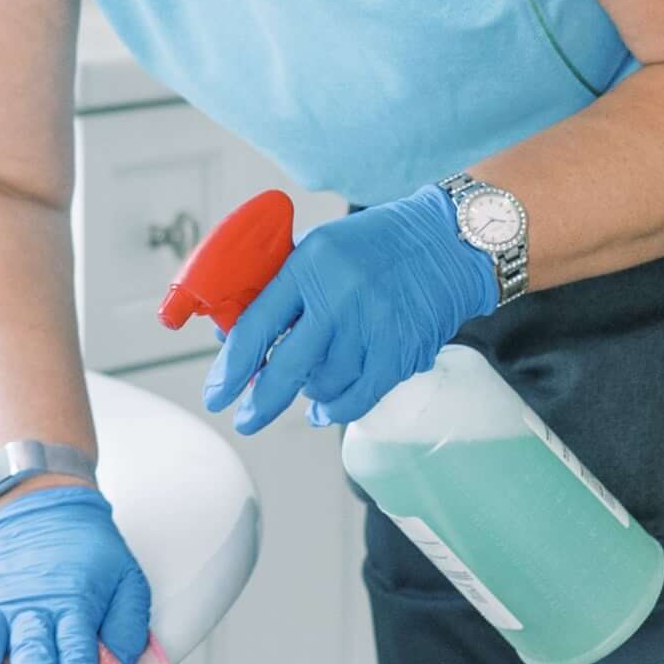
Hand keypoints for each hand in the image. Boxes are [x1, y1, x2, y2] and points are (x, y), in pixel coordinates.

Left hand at [205, 191, 494, 432]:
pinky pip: (359, 396)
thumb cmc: (375, 244)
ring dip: (309, 394)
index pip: (258, 325)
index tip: (216, 393)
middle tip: (245, 420)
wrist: (447, 242)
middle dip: (260, 403)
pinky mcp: (401, 351)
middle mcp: (340, 297)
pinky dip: (337, 407)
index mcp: (310, 265)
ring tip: (306, 389)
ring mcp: (374, 327)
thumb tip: (232, 336)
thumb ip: (277, 286)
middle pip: (287, 368)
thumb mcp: (318, 247)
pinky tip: (325, 407)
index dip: (231, 367)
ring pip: (324, 384)